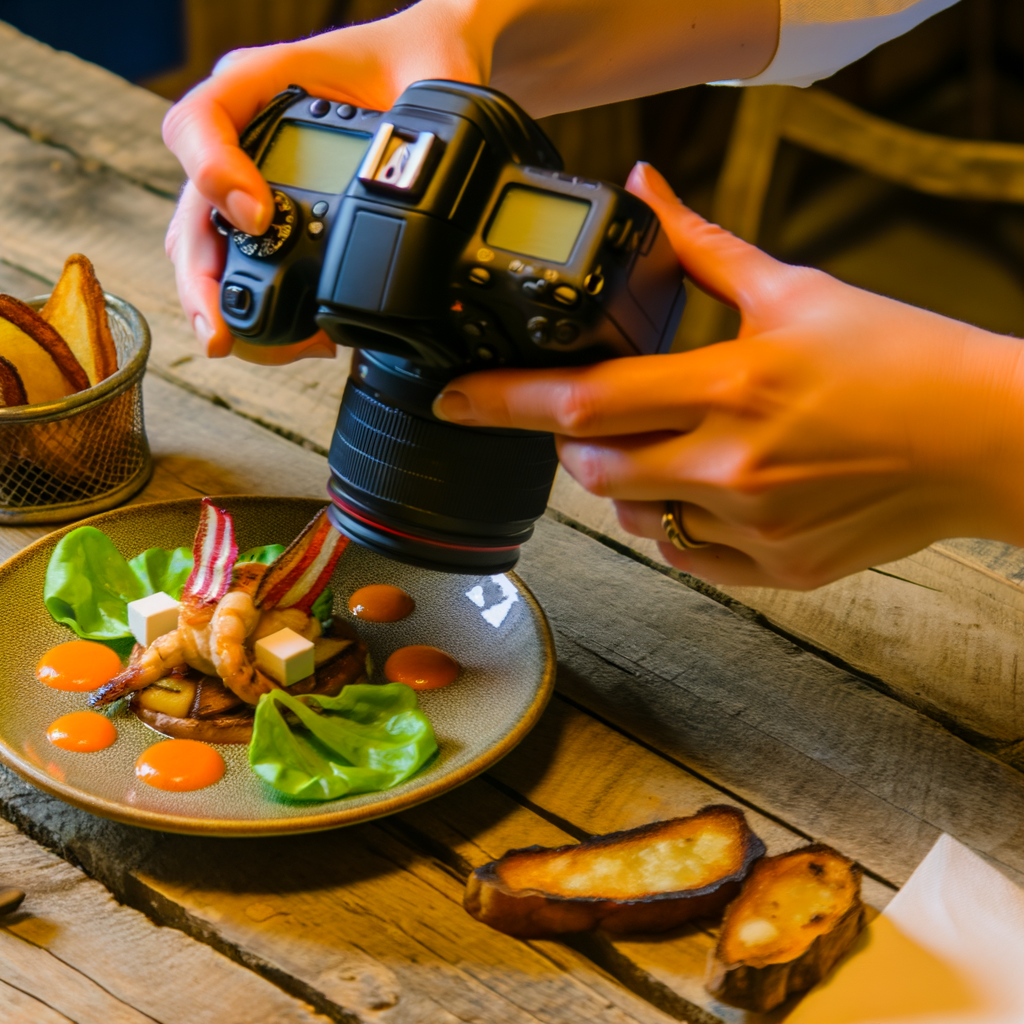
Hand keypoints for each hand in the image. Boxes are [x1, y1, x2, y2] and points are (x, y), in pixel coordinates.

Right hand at [162, 2, 487, 359]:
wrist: (426, 70)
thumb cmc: (416, 62)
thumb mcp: (428, 75)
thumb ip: (425, 116)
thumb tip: (418, 188)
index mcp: (260, 83)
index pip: (201, 121)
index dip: (214, 173)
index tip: (256, 218)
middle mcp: (242, 134)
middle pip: (191, 207)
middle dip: (201, 280)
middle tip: (218, 332)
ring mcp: (248, 178)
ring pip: (205, 248)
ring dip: (224, 306)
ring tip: (266, 349)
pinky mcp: (269, 215)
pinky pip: (242, 264)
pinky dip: (260, 308)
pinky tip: (297, 340)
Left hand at [432, 163, 1023, 588]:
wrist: (983, 438)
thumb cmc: (897, 358)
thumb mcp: (796, 290)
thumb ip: (703, 246)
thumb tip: (646, 189)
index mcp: (733, 384)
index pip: (586, 400)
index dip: (505, 401)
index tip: (454, 398)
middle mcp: (735, 463)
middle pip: (593, 468)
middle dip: (570, 444)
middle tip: (592, 418)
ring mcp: (754, 524)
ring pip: (635, 516)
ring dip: (624, 483)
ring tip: (671, 448)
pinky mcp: (776, 569)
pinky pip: (685, 554)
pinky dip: (675, 523)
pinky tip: (709, 490)